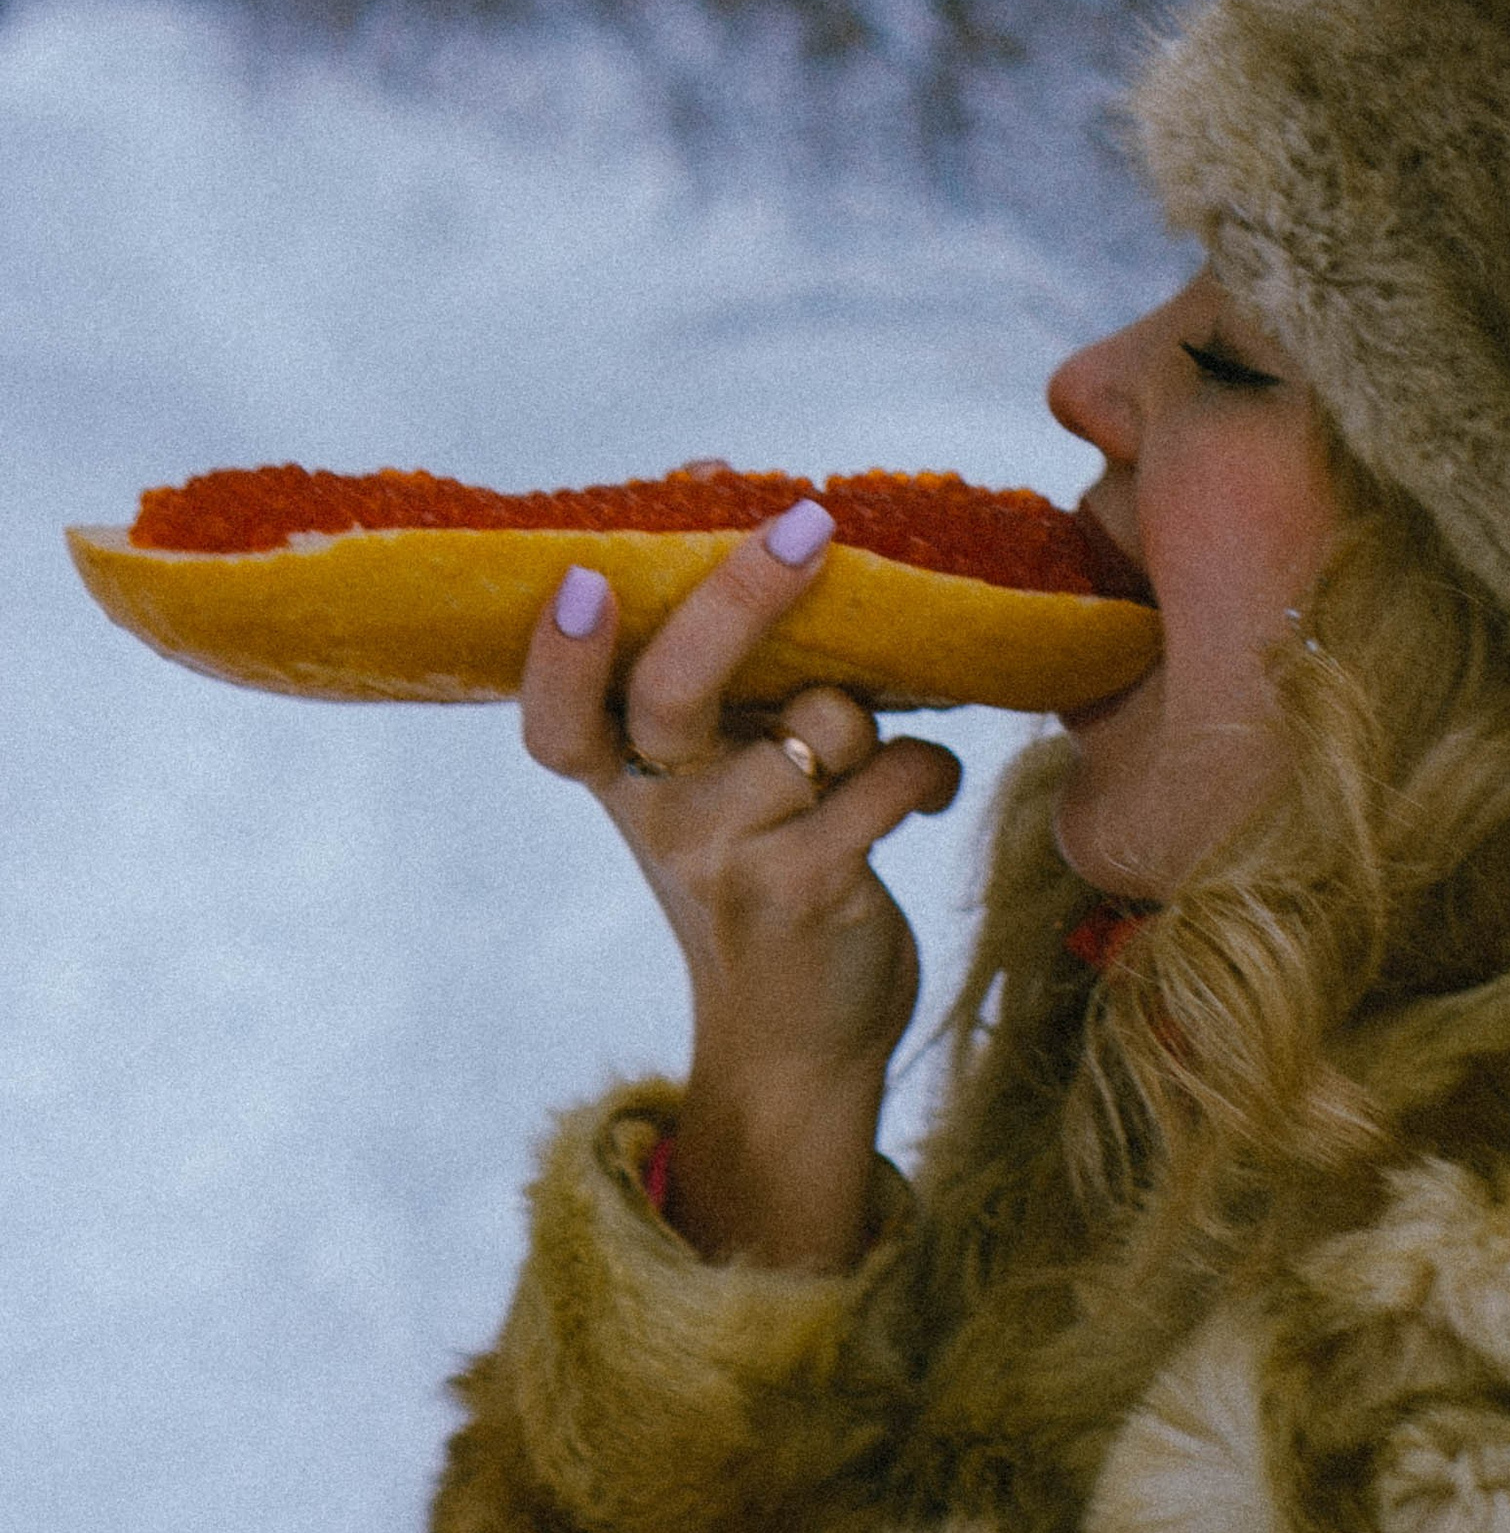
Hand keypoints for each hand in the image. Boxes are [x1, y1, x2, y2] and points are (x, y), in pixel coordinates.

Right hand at [521, 508, 960, 1270]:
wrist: (794, 1046)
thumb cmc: (763, 877)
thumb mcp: (713, 788)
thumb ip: (717, 675)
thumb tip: (716, 487)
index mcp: (630, 784)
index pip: (558, 723)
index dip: (558, 658)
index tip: (579, 577)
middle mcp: (666, 818)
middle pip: (677, 690)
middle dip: (741, 600)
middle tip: (808, 525)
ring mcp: (733, 859)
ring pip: (821, 722)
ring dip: (872, 714)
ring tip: (878, 748)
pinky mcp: (813, 890)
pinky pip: (890, 777)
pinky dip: (927, 768)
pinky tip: (924, 791)